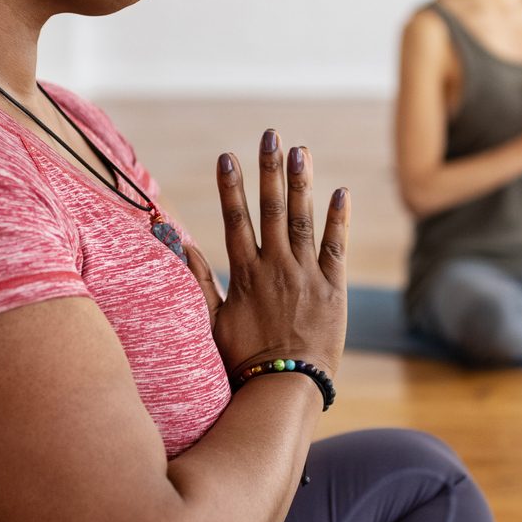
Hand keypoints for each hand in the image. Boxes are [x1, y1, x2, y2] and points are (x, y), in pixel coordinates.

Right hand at [184, 129, 349, 382]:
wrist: (285, 387)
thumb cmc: (244, 361)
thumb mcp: (213, 322)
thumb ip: (199, 281)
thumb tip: (181, 244)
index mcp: (245, 274)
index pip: (236, 220)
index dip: (231, 187)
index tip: (227, 156)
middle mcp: (275, 267)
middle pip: (271, 209)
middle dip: (269, 169)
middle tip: (270, 134)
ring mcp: (305, 275)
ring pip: (302, 220)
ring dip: (301, 183)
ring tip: (301, 150)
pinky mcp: (333, 287)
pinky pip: (335, 246)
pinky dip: (338, 219)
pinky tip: (341, 192)